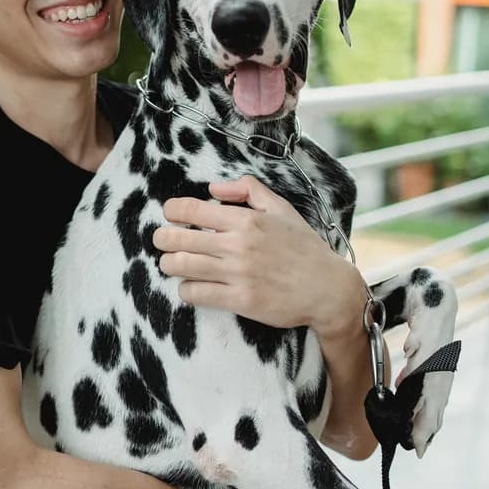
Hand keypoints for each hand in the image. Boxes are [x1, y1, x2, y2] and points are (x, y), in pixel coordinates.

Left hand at [153, 175, 365, 338]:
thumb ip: (248, 189)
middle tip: (161, 241)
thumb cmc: (303, 247)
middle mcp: (239, 245)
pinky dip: (186, 289)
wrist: (327, 288)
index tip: (169, 214)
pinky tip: (190, 286)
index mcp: (246, 220)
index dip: (172, 211)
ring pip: (183, 267)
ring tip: (170, 263)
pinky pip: (197, 294)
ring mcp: (238, 274)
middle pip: (179, 239)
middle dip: (162, 238)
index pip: (193, 210)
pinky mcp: (240, 300)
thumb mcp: (281, 208)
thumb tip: (214, 188)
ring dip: (169, 264)